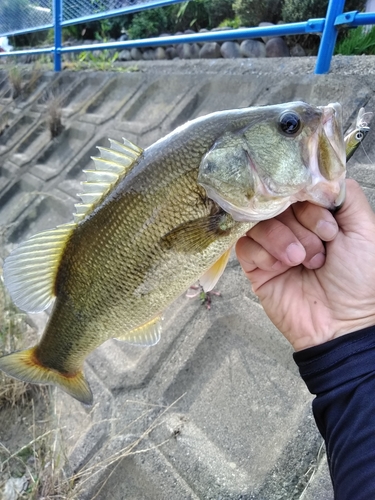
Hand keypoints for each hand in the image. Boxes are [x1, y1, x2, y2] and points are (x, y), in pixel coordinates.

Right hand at [236, 180, 374, 350]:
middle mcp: (292, 226)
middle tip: (320, 252)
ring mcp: (271, 245)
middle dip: (303, 227)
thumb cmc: (358, 279)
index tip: (330, 230)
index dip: (310, 205)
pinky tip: (281, 268)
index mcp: (316, 215)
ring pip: (260, 221)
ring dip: (284, 241)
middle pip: (278, 202)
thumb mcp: (365, 229)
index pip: (298, 188)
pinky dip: (265, 254)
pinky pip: (246, 244)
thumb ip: (345, 194)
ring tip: (302, 262)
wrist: (341, 324)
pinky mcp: (254, 265)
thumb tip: (320, 173)